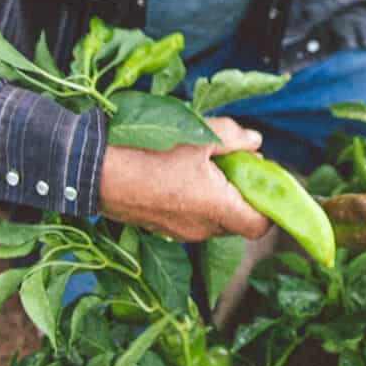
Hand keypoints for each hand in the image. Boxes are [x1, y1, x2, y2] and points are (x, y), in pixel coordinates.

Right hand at [98, 117, 271, 241]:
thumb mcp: (199, 134)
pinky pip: (189, 219)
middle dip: (241, 195)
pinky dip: (193, 201)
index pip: (261, 225)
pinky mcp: (160, 227)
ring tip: (202, 164)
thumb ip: (234, 137)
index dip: (269, 205)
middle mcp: (201, 229)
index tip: (263, 180)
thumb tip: (255, 141)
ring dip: (216, 197)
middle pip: (237, 221)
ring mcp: (178, 232)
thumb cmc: (148, 151)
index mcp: (217, 208)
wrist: (95, 170)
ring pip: (212, 220)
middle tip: (233, 163)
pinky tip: (178, 174)